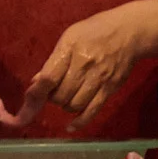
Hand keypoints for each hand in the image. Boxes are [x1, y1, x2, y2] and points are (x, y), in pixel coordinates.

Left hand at [22, 3, 150, 117]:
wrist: (129, 33)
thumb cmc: (94, 32)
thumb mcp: (69, 38)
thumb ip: (53, 61)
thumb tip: (36, 83)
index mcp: (70, 50)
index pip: (49, 78)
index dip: (36, 93)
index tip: (29, 100)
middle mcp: (84, 65)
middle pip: (60, 96)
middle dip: (52, 98)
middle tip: (55, 90)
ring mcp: (99, 79)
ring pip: (74, 105)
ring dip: (65, 106)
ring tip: (67, 96)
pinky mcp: (110, 89)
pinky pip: (92, 111)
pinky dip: (79, 121)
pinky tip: (71, 126)